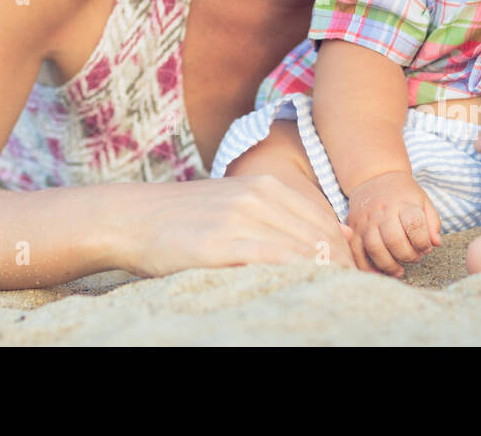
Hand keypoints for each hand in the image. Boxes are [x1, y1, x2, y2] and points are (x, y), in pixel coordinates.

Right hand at [110, 176, 357, 278]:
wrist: (132, 217)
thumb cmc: (188, 217)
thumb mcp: (239, 201)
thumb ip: (287, 213)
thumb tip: (344, 232)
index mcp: (266, 185)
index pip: (326, 222)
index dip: (344, 255)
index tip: (348, 278)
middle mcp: (258, 196)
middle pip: (321, 238)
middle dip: (340, 268)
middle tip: (345, 293)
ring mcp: (239, 218)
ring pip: (304, 249)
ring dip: (323, 275)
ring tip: (326, 296)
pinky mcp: (221, 245)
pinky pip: (275, 261)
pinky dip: (296, 275)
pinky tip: (299, 289)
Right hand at [345, 171, 442, 277]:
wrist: (373, 177)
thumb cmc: (402, 193)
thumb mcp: (422, 200)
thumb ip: (432, 222)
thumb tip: (436, 243)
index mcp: (403, 203)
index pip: (415, 225)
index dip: (424, 242)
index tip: (426, 248)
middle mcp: (382, 212)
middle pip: (394, 240)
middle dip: (408, 256)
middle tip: (414, 258)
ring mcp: (365, 221)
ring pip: (374, 248)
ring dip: (389, 265)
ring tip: (399, 270)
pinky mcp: (353, 228)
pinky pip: (355, 251)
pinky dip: (365, 266)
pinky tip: (379, 271)